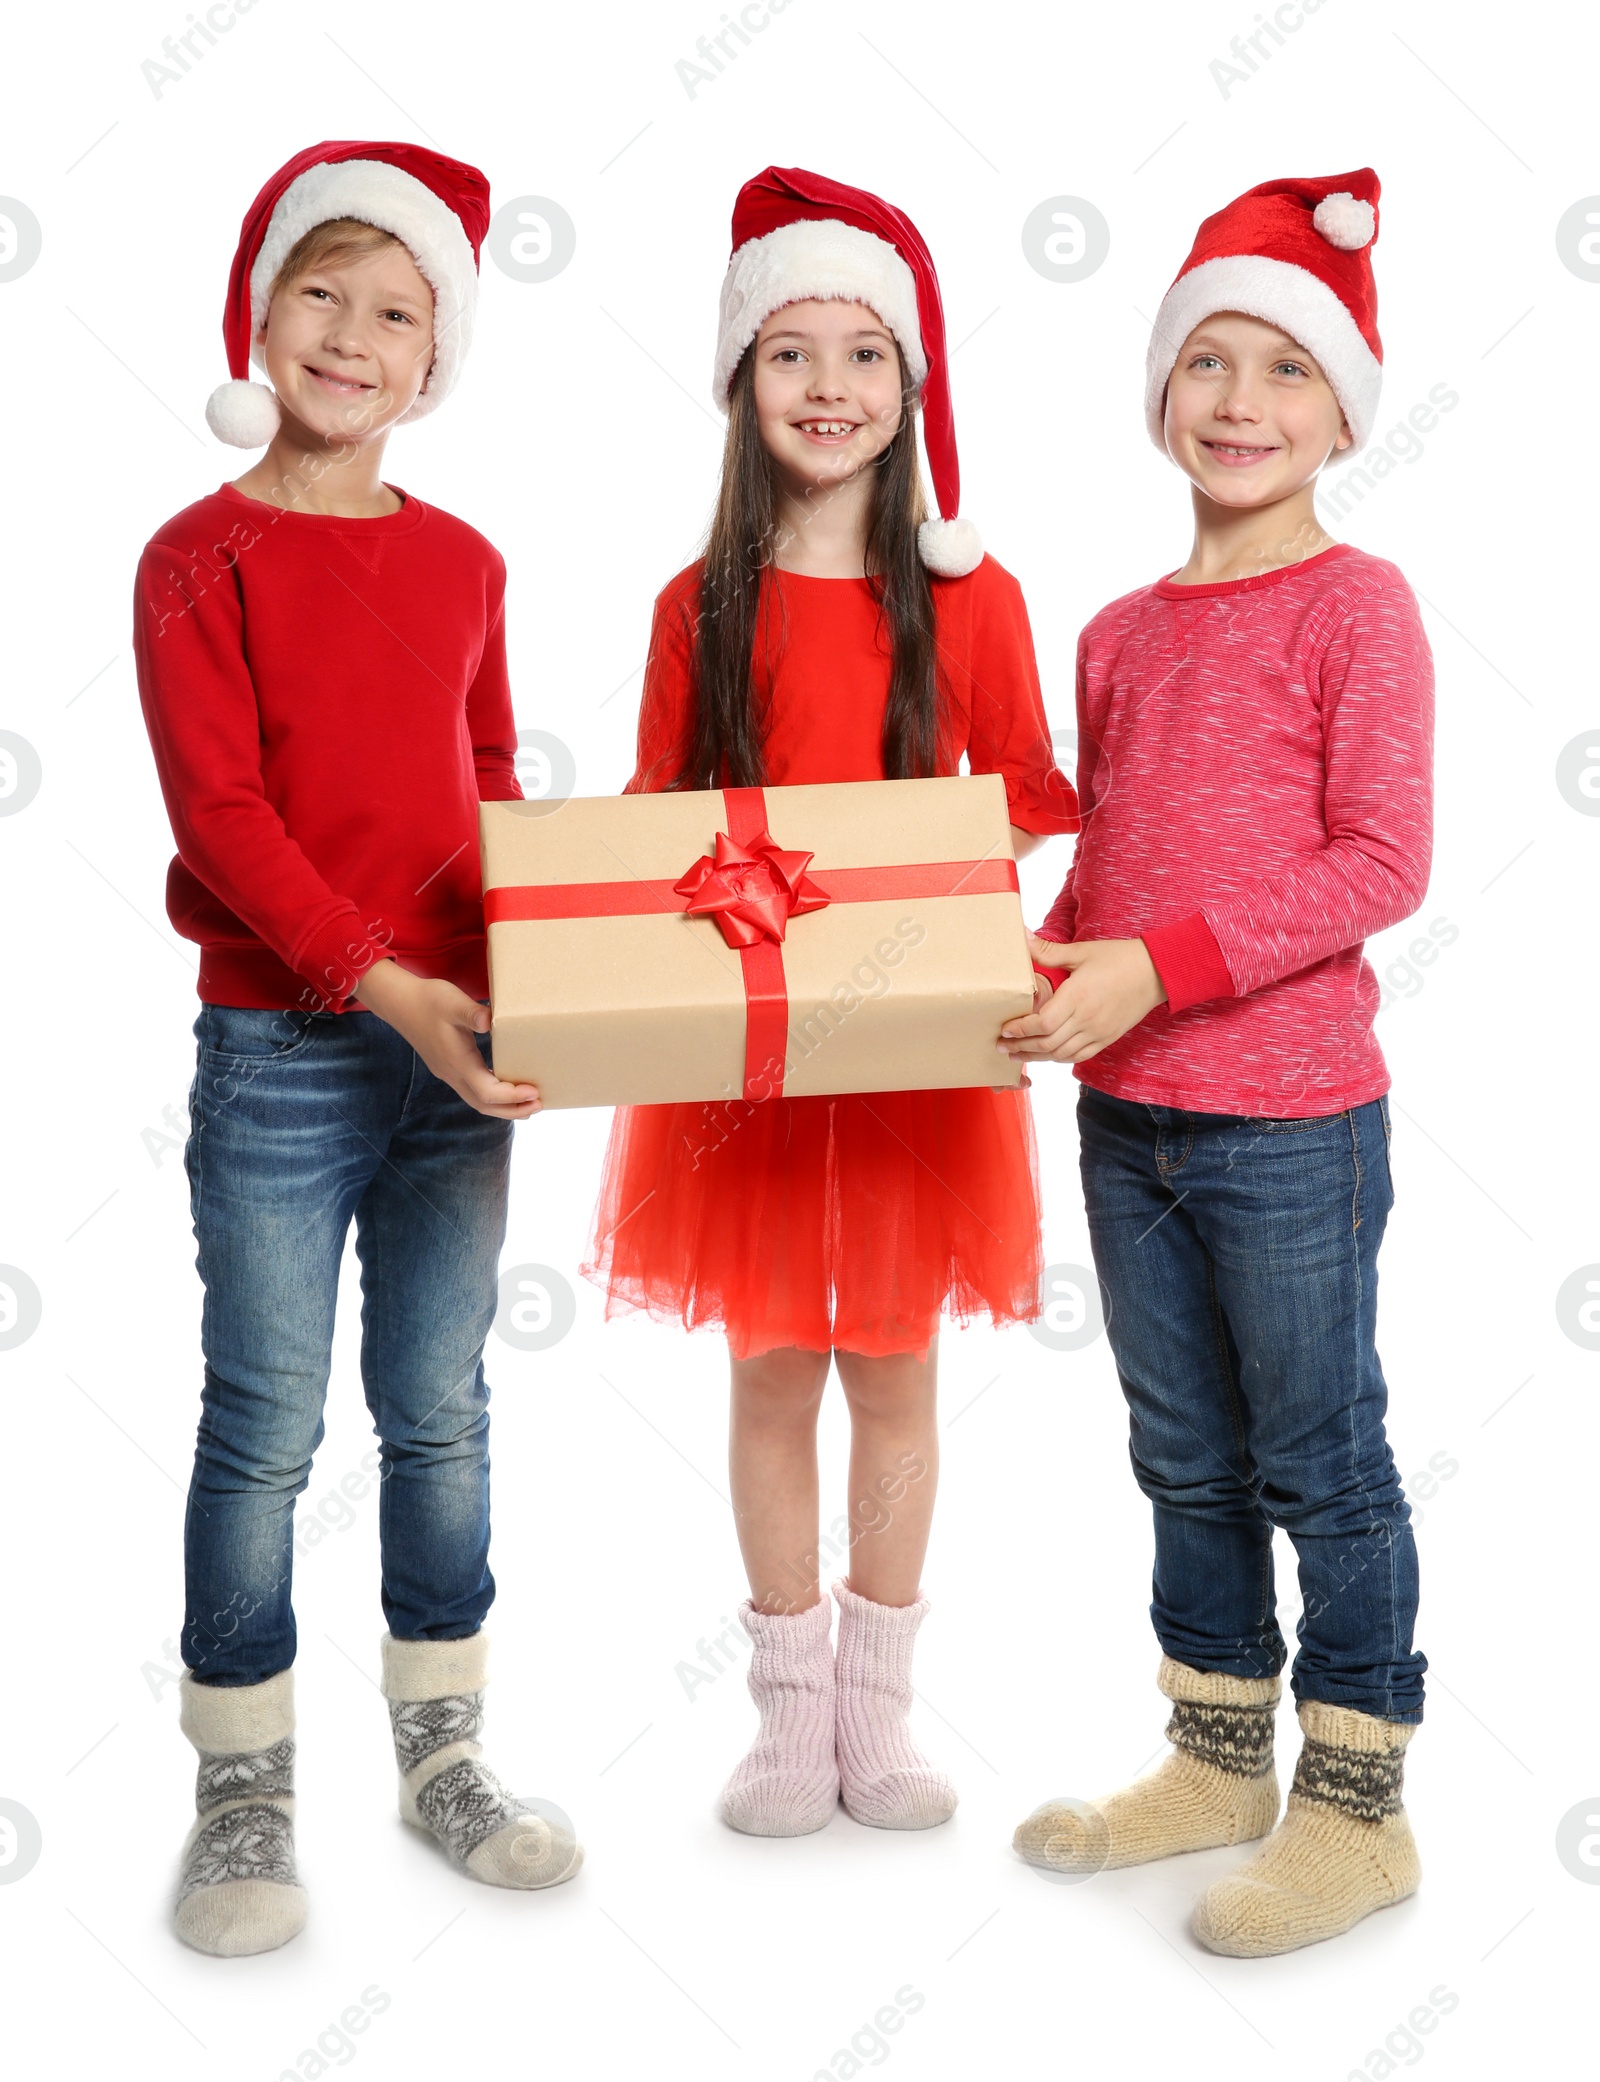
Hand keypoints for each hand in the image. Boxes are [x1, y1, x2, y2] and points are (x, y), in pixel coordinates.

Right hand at [352, 960, 540, 1118]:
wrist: (399, 1002)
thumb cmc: (428, 1000)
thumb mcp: (452, 1002)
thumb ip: (471, 1013)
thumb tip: (489, 1021)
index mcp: (457, 1061)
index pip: (487, 1092)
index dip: (512, 1096)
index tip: (534, 1091)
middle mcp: (452, 1073)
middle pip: (484, 1105)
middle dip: (513, 1110)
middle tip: (539, 1104)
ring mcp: (448, 1073)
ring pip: (477, 1101)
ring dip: (503, 1107)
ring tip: (528, 1103)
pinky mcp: (448, 1068)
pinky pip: (472, 1091)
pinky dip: (492, 1097)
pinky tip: (505, 1087)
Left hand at [999, 934, 1166, 1065]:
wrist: (1156, 972)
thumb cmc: (1118, 958)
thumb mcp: (1082, 951)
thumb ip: (1048, 950)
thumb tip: (1021, 935)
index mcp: (1077, 997)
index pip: (1041, 1023)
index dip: (1020, 1030)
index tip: (1005, 1029)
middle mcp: (1086, 1019)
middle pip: (1047, 1043)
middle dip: (1020, 1047)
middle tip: (1002, 1047)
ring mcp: (1098, 1032)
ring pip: (1061, 1054)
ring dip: (1037, 1056)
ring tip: (1018, 1054)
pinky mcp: (1107, 1039)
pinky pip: (1079, 1056)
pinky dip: (1059, 1058)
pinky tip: (1047, 1054)